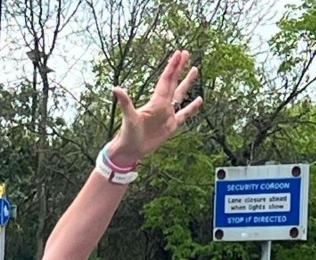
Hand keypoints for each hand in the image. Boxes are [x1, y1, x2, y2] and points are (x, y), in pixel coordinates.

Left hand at [106, 50, 202, 165]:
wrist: (130, 150)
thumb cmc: (127, 134)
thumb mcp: (129, 117)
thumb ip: (125, 103)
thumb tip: (116, 88)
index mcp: (155, 102)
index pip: (166, 80)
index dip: (173, 66)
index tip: (179, 53)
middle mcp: (162, 106)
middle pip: (174, 82)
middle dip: (180, 68)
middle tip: (187, 53)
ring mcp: (167, 115)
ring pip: (180, 95)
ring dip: (187, 83)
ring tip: (195, 69)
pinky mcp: (171, 126)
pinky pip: (184, 114)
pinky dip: (192, 107)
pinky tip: (199, 99)